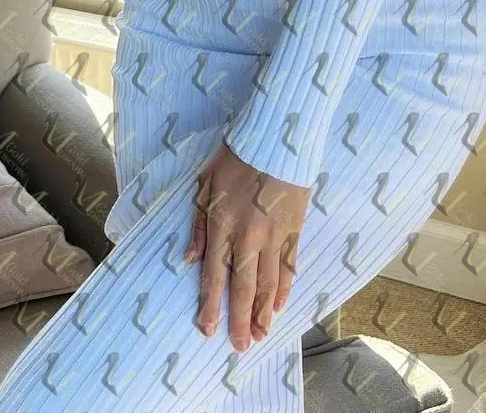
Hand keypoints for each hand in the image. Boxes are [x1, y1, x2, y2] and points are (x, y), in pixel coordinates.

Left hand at [184, 139, 308, 351]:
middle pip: (243, 287)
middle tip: (241, 345)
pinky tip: (281, 305)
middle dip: (240, 320)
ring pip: (269, 283)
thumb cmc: (234, 159)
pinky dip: (285, 288)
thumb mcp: (204, 186)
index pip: (214, 276)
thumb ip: (198, 226)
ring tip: (262, 334)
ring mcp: (273, 236)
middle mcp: (247, 237)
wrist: (273, 140)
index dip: (211, 306)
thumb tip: (191, 260)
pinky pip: (289, 266)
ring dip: (264, 312)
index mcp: (221, 226)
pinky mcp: (293, 230)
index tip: (208, 330)